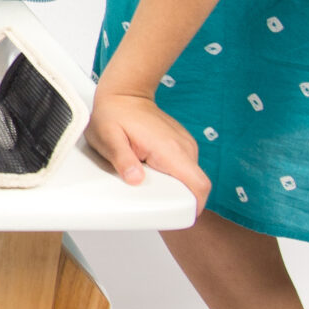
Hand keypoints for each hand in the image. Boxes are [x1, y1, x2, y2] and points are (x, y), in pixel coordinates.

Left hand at [87, 84, 209, 205]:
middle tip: (152, 199)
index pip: (200, 184)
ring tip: (148, 181)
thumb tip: (135, 179)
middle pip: (195, 184)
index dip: (195, 205)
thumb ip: (122, 159)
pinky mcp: (181, 144)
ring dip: (173, 186)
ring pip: (189, 176)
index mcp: (170, 149)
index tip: (181, 215)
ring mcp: (185, 144)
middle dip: (178, 198)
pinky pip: (183, 167)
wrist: (124, 93)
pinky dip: (171, 175)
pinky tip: (151, 170)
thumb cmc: (115, 113)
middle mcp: (184, 147)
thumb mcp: (108, 138)